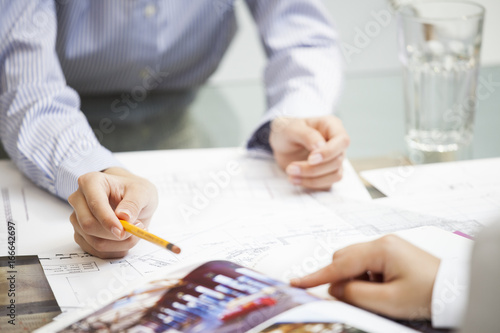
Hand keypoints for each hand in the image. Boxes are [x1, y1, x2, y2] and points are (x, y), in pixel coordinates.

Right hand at [68, 167, 157, 257]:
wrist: (131, 198)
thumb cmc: (134, 191)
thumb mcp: (143, 192)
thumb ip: (134, 203)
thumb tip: (123, 217)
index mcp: (91, 182)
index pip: (94, 204)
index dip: (107, 220)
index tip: (122, 231)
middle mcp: (79, 199)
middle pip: (89, 225)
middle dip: (115, 234)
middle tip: (136, 229)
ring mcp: (78, 218)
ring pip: (94, 241)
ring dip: (119, 244)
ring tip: (135, 232)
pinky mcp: (81, 234)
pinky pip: (96, 251)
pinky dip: (115, 250)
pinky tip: (126, 240)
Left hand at [269, 115, 349, 189]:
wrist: (280, 143)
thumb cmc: (287, 130)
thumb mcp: (291, 128)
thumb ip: (307, 135)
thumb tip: (321, 147)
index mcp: (331, 126)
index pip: (342, 140)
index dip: (328, 152)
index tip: (310, 159)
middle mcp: (336, 143)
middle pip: (337, 161)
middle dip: (314, 169)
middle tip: (290, 168)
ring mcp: (334, 159)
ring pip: (335, 175)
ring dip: (313, 179)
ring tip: (291, 175)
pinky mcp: (328, 172)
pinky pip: (327, 184)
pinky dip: (311, 184)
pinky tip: (295, 179)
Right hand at [291, 235, 440, 319]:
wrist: (455, 290)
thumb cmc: (427, 294)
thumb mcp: (388, 302)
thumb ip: (355, 293)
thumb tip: (335, 288)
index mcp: (380, 249)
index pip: (339, 263)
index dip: (316, 276)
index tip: (296, 282)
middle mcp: (382, 242)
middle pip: (344, 258)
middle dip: (340, 278)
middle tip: (350, 299)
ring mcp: (387, 246)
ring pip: (354, 261)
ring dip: (354, 279)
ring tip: (375, 296)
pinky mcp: (392, 253)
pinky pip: (367, 264)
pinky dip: (365, 278)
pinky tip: (381, 290)